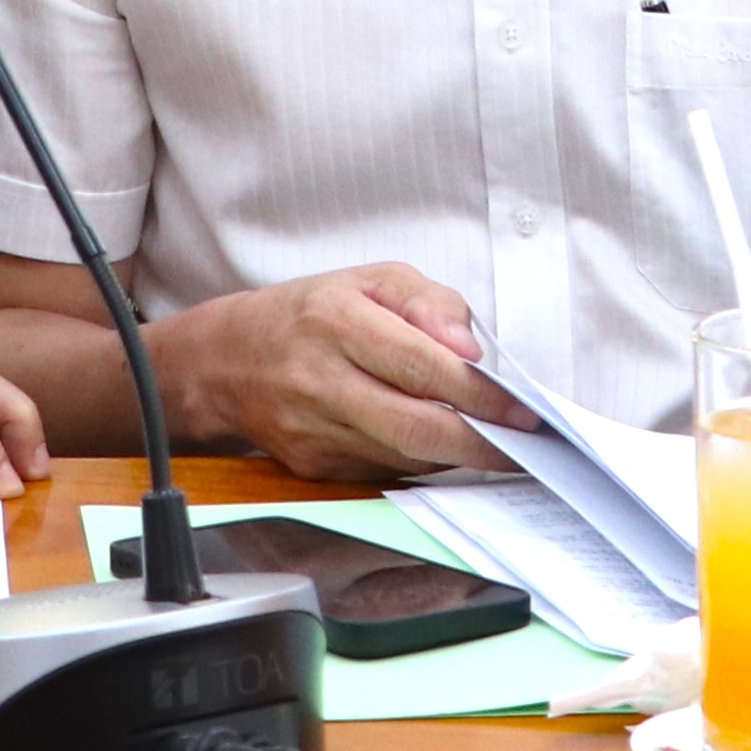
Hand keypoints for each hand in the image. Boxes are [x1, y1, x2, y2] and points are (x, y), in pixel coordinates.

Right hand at [156, 266, 525, 482]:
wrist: (226, 361)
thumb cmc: (311, 312)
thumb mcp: (370, 279)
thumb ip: (429, 303)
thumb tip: (471, 352)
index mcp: (337, 320)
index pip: (423, 365)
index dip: (480, 393)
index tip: (521, 408)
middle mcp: (321, 380)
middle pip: (414, 427)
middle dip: (479, 443)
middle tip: (523, 447)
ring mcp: (312, 432)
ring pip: (403, 456)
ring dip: (456, 456)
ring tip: (497, 445)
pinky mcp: (311, 468)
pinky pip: (382, 471)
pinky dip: (421, 462)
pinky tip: (443, 448)